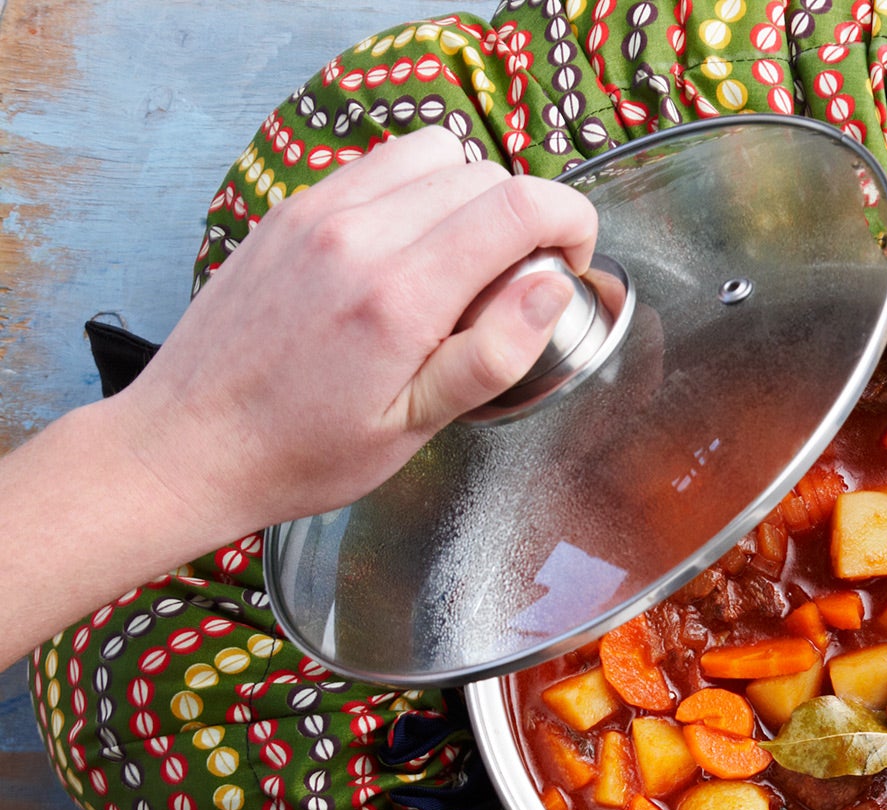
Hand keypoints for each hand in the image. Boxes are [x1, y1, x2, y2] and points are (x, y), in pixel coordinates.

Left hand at [113, 126, 596, 546]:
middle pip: (482, 174)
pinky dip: (415, 194)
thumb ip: (493, 354)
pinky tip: (406, 256)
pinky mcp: (291, 209)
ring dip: (468, 197)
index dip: (569, 221)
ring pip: (433, 153)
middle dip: (524, 218)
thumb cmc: (303, 451)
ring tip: (460, 265)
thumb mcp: (415, 427)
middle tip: (514, 285)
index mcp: (398, 295)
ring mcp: (316, 211)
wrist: (189, 442)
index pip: (516, 204)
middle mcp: (357, 235)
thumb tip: (551, 287)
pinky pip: (379, 167)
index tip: (570, 264)